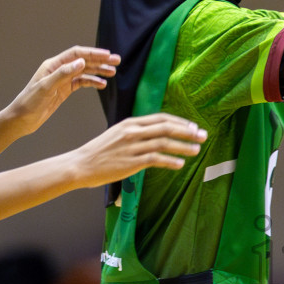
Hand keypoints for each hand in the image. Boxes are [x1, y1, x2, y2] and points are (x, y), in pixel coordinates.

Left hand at [7, 46, 120, 135]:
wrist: (21, 119)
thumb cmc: (29, 102)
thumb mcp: (46, 87)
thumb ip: (63, 74)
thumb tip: (81, 63)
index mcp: (53, 65)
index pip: (76, 54)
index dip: (93, 53)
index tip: (107, 55)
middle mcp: (59, 70)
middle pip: (83, 62)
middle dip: (100, 61)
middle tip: (117, 61)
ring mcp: (62, 80)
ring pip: (84, 72)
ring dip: (99, 71)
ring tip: (113, 72)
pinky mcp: (64, 91)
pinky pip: (81, 83)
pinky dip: (92, 83)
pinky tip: (102, 85)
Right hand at [72, 113, 204, 188]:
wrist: (80, 165)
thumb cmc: (99, 152)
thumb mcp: (117, 135)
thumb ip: (135, 132)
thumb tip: (155, 134)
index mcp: (130, 123)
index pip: (160, 118)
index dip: (179, 122)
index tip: (193, 126)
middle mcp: (132, 132)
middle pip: (166, 128)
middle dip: (187, 132)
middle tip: (202, 135)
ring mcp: (132, 147)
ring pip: (164, 143)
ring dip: (183, 147)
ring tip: (197, 150)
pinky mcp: (131, 162)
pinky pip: (155, 160)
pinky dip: (170, 161)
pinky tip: (180, 164)